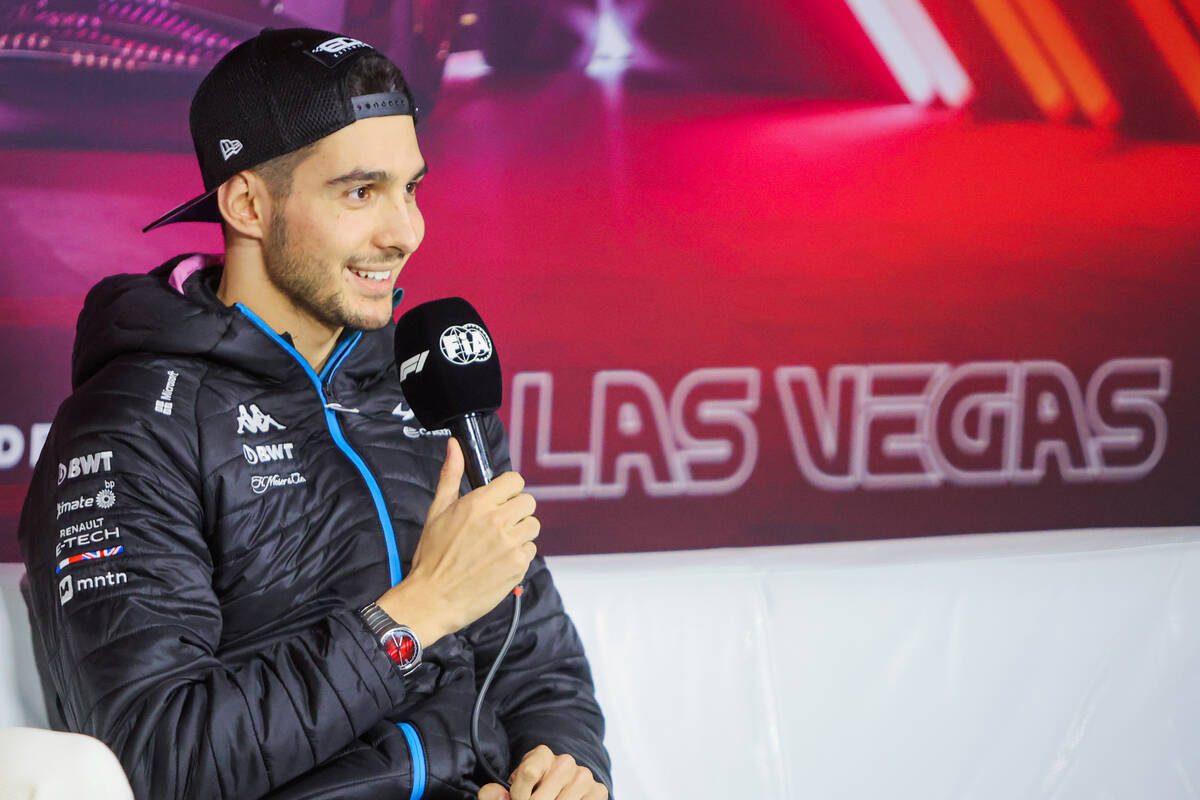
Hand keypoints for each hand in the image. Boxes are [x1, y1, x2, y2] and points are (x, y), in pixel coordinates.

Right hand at [377, 438, 538, 646]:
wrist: (433, 598)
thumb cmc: (432, 556)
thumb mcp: (437, 511)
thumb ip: (451, 475)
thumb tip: (454, 445)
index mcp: (478, 503)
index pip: (515, 481)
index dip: (508, 490)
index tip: (499, 501)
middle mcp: (497, 521)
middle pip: (528, 501)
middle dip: (515, 511)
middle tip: (497, 525)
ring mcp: (510, 544)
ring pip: (532, 525)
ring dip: (520, 532)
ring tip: (498, 544)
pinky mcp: (517, 565)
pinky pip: (530, 550)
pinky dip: (519, 555)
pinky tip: (498, 561)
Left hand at [478, 746, 607, 799]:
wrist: (560, 793)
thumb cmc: (532, 794)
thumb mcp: (512, 791)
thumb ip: (494, 794)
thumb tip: (492, 794)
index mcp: (541, 755)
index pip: (528, 772)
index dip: (518, 795)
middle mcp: (565, 761)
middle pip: (541, 797)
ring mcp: (583, 776)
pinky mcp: (598, 791)